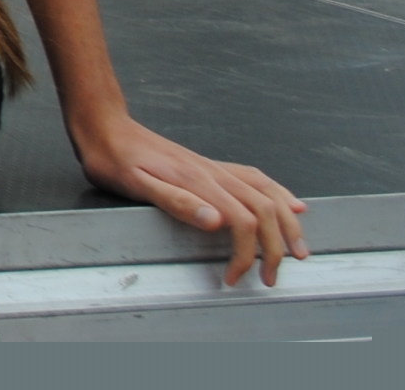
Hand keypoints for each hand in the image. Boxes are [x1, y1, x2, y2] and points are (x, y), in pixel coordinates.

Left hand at [71, 107, 305, 285]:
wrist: (104, 126)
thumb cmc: (113, 157)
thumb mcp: (134, 184)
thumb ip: (176, 202)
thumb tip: (216, 222)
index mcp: (197, 181)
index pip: (242, 223)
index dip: (245, 255)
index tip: (233, 277)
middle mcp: (213, 173)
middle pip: (265, 210)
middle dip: (276, 247)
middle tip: (272, 277)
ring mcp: (213, 168)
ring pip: (268, 193)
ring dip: (288, 223)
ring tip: (300, 248)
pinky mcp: (209, 166)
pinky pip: (256, 179)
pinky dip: (279, 194)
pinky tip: (290, 204)